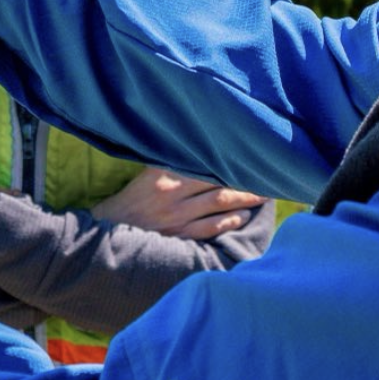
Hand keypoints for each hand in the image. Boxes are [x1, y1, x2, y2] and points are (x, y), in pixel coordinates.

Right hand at [91, 169, 264, 240]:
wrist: (111, 226)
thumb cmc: (132, 196)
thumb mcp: (147, 172)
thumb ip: (171, 161)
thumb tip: (195, 143)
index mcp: (165, 176)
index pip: (205, 165)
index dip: (229, 162)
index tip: (248, 156)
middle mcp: (173, 196)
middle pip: (218, 186)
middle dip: (245, 183)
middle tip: (267, 177)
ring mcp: (177, 218)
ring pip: (218, 207)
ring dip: (243, 201)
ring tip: (262, 195)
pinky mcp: (179, 236)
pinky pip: (210, 229)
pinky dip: (228, 222)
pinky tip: (242, 217)